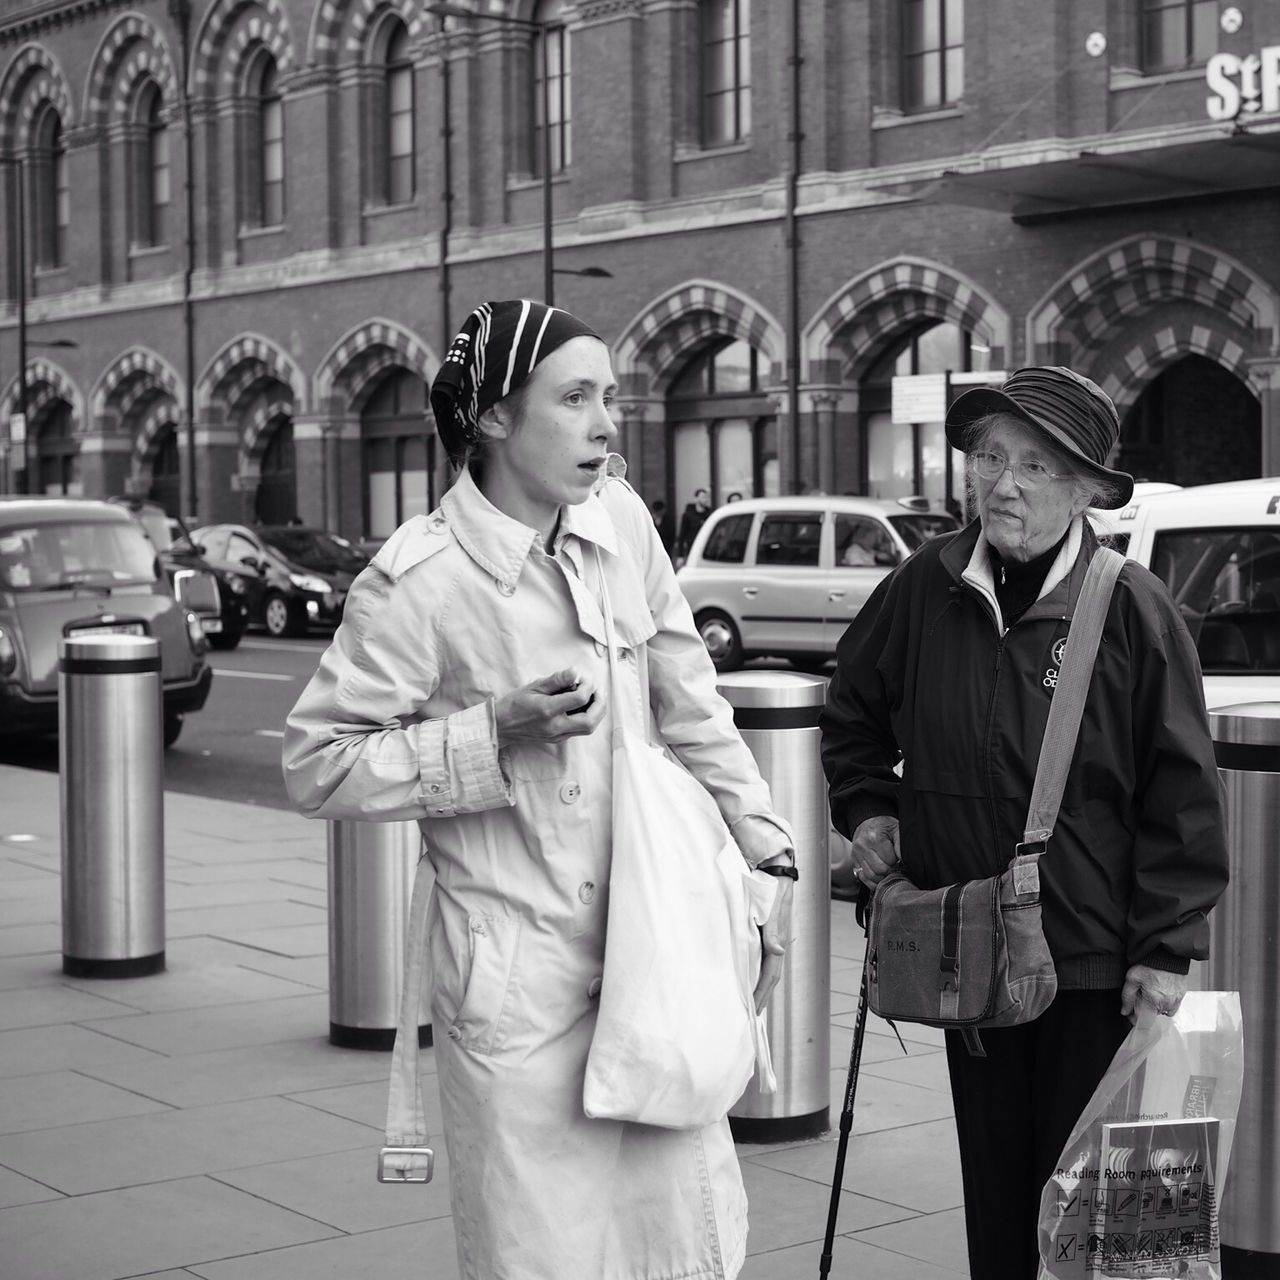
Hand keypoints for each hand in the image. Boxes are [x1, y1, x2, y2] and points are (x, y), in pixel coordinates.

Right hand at [493, 668, 605, 746]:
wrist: (501, 726)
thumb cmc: (514, 704)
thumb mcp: (534, 686)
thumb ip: (557, 680)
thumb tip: (575, 672)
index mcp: (547, 711)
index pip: (579, 699)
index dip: (588, 687)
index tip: (585, 679)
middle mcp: (555, 726)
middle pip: (590, 721)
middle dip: (600, 704)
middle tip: (598, 691)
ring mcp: (557, 735)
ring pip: (588, 729)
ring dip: (596, 713)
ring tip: (594, 698)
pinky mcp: (558, 739)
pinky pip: (579, 730)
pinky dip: (587, 718)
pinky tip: (584, 707)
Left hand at [754, 875, 793, 1012]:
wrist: (776, 870)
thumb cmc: (772, 887)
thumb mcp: (771, 908)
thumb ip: (773, 930)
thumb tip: (779, 951)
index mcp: (779, 940)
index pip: (770, 975)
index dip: (762, 993)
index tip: (752, 1009)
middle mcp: (778, 942)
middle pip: (770, 975)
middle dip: (761, 995)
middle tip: (751, 1013)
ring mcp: (774, 937)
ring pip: (767, 967)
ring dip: (760, 984)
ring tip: (751, 999)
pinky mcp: (768, 931)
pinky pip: (763, 957)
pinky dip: (758, 970)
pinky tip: (751, 973)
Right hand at [849, 815, 900, 888]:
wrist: (868, 820)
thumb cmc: (883, 825)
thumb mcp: (896, 829)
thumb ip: (901, 845)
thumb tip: (904, 861)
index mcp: (874, 838)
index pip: (889, 860)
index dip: (897, 861)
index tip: (899, 859)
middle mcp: (863, 847)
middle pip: (879, 869)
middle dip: (890, 870)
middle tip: (895, 866)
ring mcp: (857, 854)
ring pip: (870, 875)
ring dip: (882, 877)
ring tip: (889, 872)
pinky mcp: (854, 861)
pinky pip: (863, 877)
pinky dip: (872, 882)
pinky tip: (880, 878)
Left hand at [1120, 964, 1188, 1021]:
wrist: (1167, 954)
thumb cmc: (1149, 965)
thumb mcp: (1132, 979)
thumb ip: (1127, 997)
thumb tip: (1125, 1011)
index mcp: (1154, 1002)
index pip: (1143, 1022)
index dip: (1134, 1018)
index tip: (1130, 1011)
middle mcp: (1167, 1005)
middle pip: (1152, 1016)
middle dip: (1143, 1008)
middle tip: (1140, 993)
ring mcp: (1176, 1002)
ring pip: (1162, 1011)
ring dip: (1154, 1005)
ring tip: (1150, 990)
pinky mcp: (1181, 996)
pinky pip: (1171, 1005)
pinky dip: (1164, 1001)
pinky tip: (1160, 990)